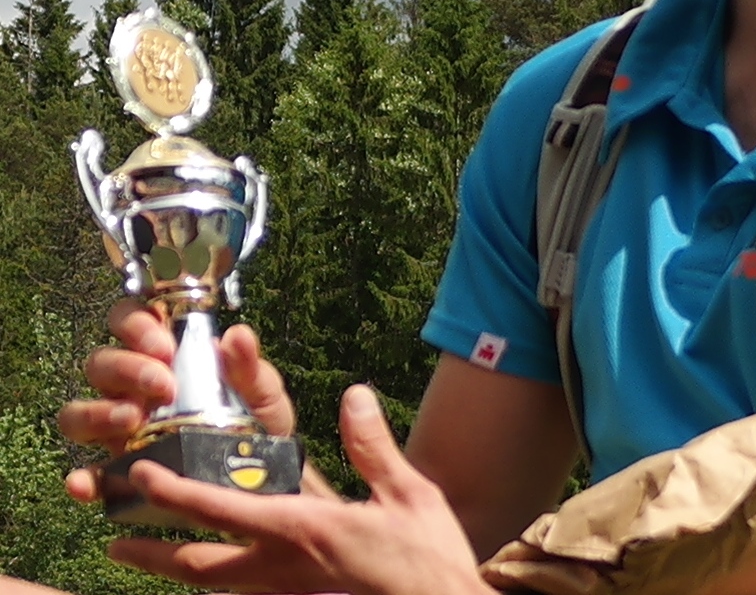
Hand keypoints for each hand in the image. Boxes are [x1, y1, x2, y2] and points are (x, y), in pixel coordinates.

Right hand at [60, 300, 298, 503]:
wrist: (261, 479)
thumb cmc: (256, 421)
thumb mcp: (261, 391)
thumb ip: (249, 366)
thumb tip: (237, 335)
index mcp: (164, 355)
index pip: (129, 320)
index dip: (136, 325)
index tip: (166, 346)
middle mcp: (132, 387)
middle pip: (101, 363)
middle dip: (126, 368)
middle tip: (163, 386)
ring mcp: (119, 430)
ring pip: (79, 412)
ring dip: (97, 413)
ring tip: (132, 421)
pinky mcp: (119, 474)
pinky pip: (89, 476)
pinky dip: (82, 479)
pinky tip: (85, 483)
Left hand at [108, 384, 489, 594]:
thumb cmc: (428, 562)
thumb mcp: (409, 494)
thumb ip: (373, 446)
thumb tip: (353, 394)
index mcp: (305, 531)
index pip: (225, 510)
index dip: (177, 493)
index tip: (141, 473)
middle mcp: (285, 569)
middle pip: (201, 567)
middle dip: (152, 553)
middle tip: (113, 538)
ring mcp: (290, 594)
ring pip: (217, 586)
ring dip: (177, 570)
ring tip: (145, 556)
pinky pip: (250, 593)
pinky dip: (224, 581)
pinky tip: (225, 570)